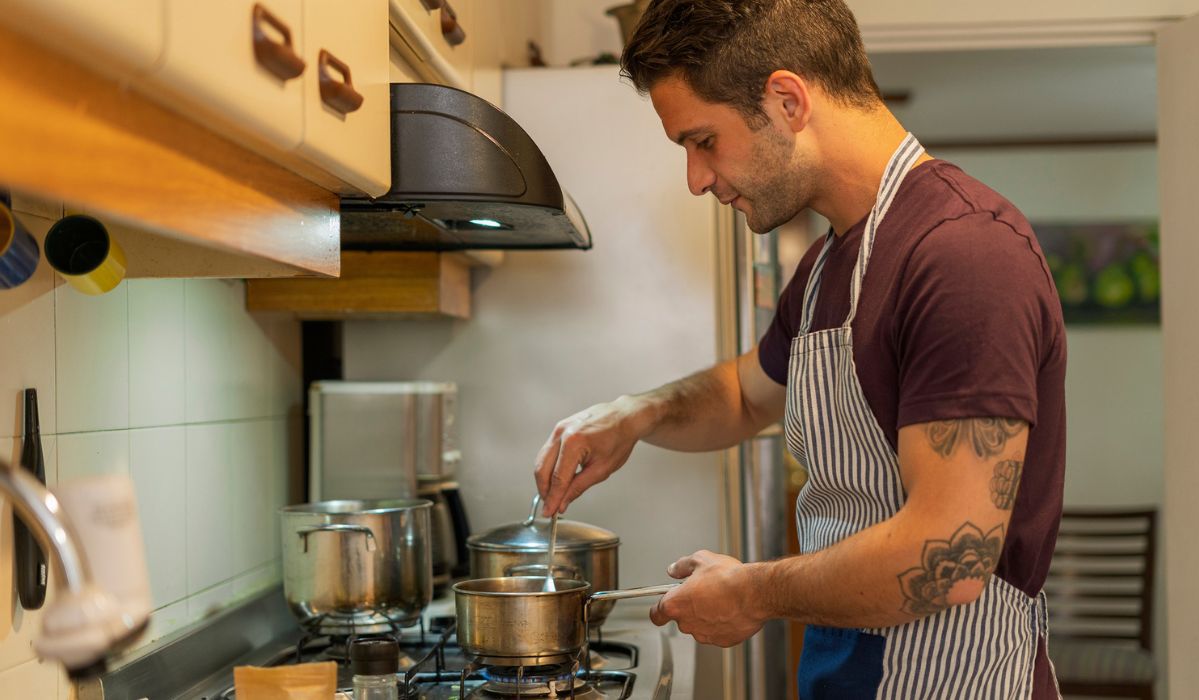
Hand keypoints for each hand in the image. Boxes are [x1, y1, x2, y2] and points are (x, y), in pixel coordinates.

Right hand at [534, 396, 648, 515]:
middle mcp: (562, 433)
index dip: (553, 499)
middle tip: (550, 507)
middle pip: (542, 469)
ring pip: (541, 461)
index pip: (558, 478)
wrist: (624, 417)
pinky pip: (547, 452)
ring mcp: (558, 429)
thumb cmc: (619, 439)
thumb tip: (563, 502)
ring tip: (553, 496)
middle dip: (545, 491)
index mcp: (574, 443)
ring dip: (544, 480)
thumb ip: (579, 487)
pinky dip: (548, 468)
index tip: (549, 512)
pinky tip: (556, 479)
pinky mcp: (559, 428)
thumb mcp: (602, 469)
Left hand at [649, 550, 764, 646]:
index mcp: (676, 604)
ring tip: (721, 600)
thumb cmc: (727, 578)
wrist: (753, 594)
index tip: (662, 607)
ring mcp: (705, 634)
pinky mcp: (722, 641)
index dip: (659, 610)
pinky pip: (718, 632)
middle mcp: (687, 623)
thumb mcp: (700, 560)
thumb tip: (674, 569)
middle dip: (690, 607)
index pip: (656, 615)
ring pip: (700, 626)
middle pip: (681, 618)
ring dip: (706, 616)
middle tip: (703, 592)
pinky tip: (731, 610)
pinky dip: (722, 624)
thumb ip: (682, 566)